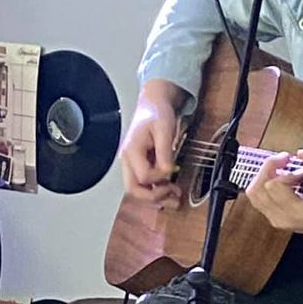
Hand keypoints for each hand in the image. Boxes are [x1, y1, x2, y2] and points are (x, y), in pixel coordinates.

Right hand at [120, 85, 182, 210]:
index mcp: (132, 150)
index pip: (143, 176)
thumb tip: (168, 172)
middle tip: (173, 198)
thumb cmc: (157, 114)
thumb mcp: (164, 130)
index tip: (172, 170)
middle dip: (154, 197)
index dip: (160, 178)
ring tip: (174, 199)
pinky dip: (155, 190)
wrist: (154, 104)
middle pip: (133, 190)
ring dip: (156, 197)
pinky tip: (168, 190)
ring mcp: (131, 164)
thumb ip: (165, 153)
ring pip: (137, 190)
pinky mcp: (138, 165)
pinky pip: (143, 184)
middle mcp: (128, 160)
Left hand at [244, 146, 302, 245]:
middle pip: (256, 190)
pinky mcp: (278, 220)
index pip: (273, 186)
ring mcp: (279, 221)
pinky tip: (284, 181)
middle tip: (283, 161)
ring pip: (255, 196)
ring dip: (266, 177)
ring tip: (282, 170)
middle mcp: (284, 219)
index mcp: (297, 212)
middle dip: (268, 170)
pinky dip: (268, 186)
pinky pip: (261, 201)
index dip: (285, 172)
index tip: (300, 169)